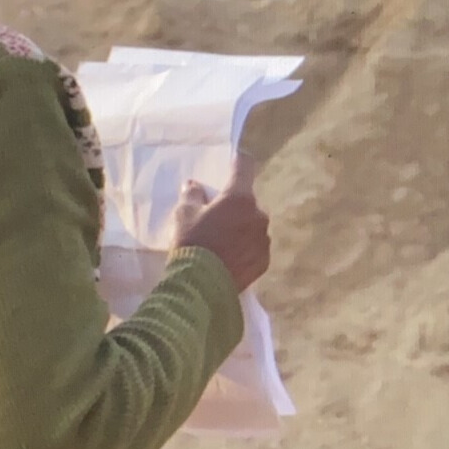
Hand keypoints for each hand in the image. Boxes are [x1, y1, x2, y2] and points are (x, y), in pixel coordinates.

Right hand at [171, 157, 271, 292]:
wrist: (201, 286)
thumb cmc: (192, 243)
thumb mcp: (183, 215)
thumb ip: (191, 195)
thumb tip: (194, 185)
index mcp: (239, 198)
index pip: (245, 166)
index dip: (238, 162)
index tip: (233, 163)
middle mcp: (258, 215)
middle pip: (248, 201)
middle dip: (235, 206)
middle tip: (216, 218)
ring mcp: (264, 239)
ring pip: (253, 225)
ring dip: (242, 228)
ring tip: (222, 243)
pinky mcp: (264, 261)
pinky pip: (255, 247)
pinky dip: (246, 249)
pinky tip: (229, 259)